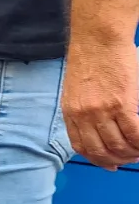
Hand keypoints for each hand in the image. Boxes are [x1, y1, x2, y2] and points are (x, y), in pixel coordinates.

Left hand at [61, 39, 138, 168]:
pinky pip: (135, 134)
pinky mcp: (122, 104)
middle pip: (101, 151)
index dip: (98, 160)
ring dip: (133, 153)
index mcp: (70, 112)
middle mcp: (83, 115)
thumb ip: (82, 111)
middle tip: (132, 158)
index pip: (81, 147)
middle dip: (119, 160)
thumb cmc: (90, 60)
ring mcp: (102, 111)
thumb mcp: (76, 89)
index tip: (110, 164)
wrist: (98, 39)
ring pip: (119, 146)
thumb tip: (97, 130)